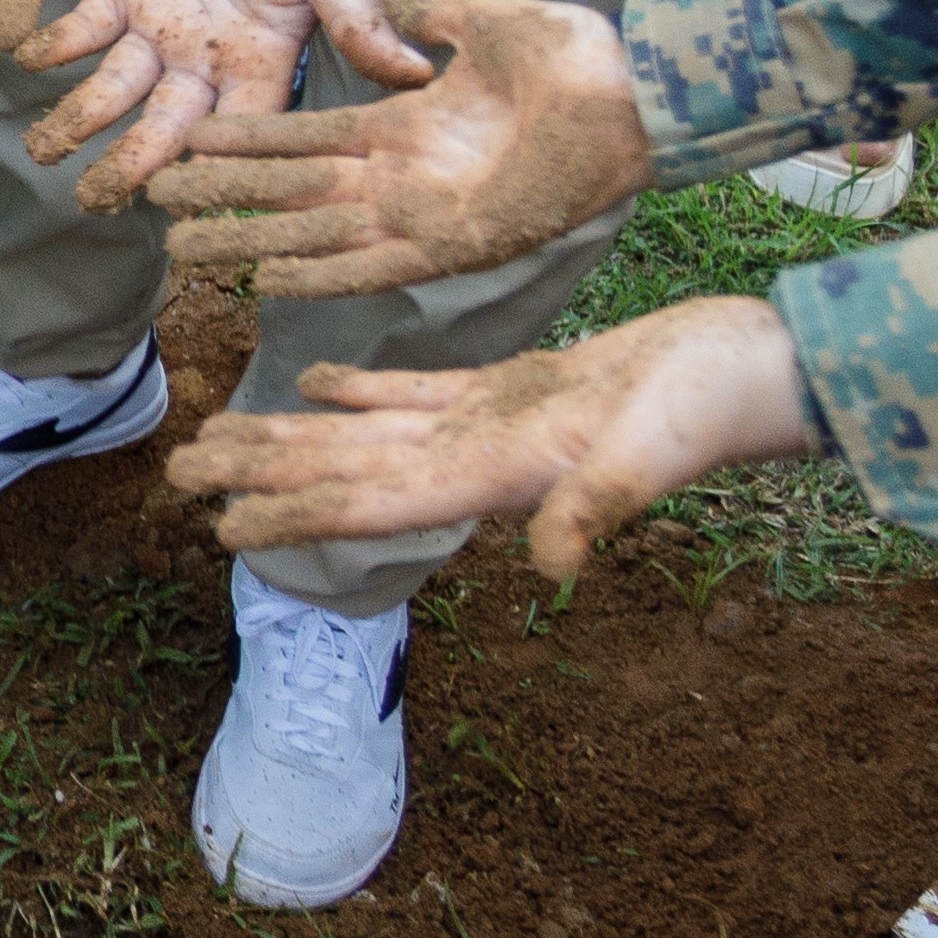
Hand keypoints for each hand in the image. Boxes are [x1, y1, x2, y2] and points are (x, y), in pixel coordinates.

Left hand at [16, 0, 415, 211]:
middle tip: (89, 204)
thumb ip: (360, 20)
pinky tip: (23, 59)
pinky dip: (55, 43)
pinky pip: (86, 23)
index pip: (236, 136)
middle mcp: (208, 57)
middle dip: (128, 165)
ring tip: (38, 152)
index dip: (211, 175)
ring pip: (115, 86)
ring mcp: (167, 22)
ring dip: (78, 118)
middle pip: (164, 126)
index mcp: (262, 63)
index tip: (179, 216)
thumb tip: (415, 76)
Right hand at [137, 0, 650, 300]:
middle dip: (221, 200)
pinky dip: (322, 275)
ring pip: (314, 235)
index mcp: (404, 125)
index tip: (188, 139)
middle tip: (153, 206)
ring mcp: (423, 213)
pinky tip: (269, 281)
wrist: (641, 90)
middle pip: (288, 191)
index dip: (245, 141)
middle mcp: (400, 176)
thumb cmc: (578, 56)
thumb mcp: (489, 22)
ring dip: (250, 244)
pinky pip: (373, 266)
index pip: (302, 135)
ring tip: (185, 254)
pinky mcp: (455, 245)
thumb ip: (433, 13)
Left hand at [165, 298, 819, 580]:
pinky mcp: (517, 389)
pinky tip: (309, 384)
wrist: (763, 370)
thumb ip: (600, 505)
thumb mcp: (654, 450)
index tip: (216, 526)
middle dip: (259, 475)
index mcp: (493, 476)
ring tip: (217, 432)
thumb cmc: (714, 407)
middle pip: (345, 471)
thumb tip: (553, 567)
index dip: (292, 512)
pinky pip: (417, 393)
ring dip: (291, 434)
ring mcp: (493, 427)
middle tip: (173, 476)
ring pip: (366, 433)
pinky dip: (359, 390)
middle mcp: (477, 461)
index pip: (370, 501)